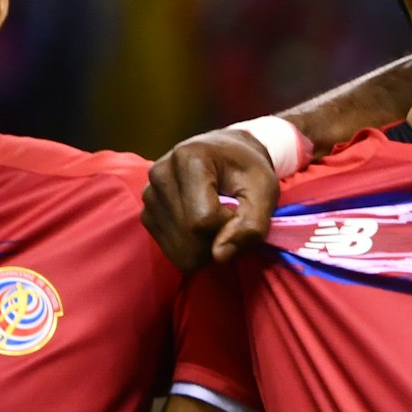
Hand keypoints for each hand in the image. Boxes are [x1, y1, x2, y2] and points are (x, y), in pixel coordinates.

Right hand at [142, 129, 282, 268]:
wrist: (225, 154)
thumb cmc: (247, 170)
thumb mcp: (264, 190)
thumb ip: (252, 224)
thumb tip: (220, 256)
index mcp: (188, 159)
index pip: (203, 219)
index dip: (230, 225)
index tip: (240, 210)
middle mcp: (160, 174)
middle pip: (189, 236)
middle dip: (218, 238)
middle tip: (230, 216)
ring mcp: (149, 195)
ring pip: (180, 249)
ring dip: (206, 245)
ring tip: (215, 218)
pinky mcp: (146, 214)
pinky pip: (172, 251)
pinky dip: (193, 246)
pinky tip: (200, 224)